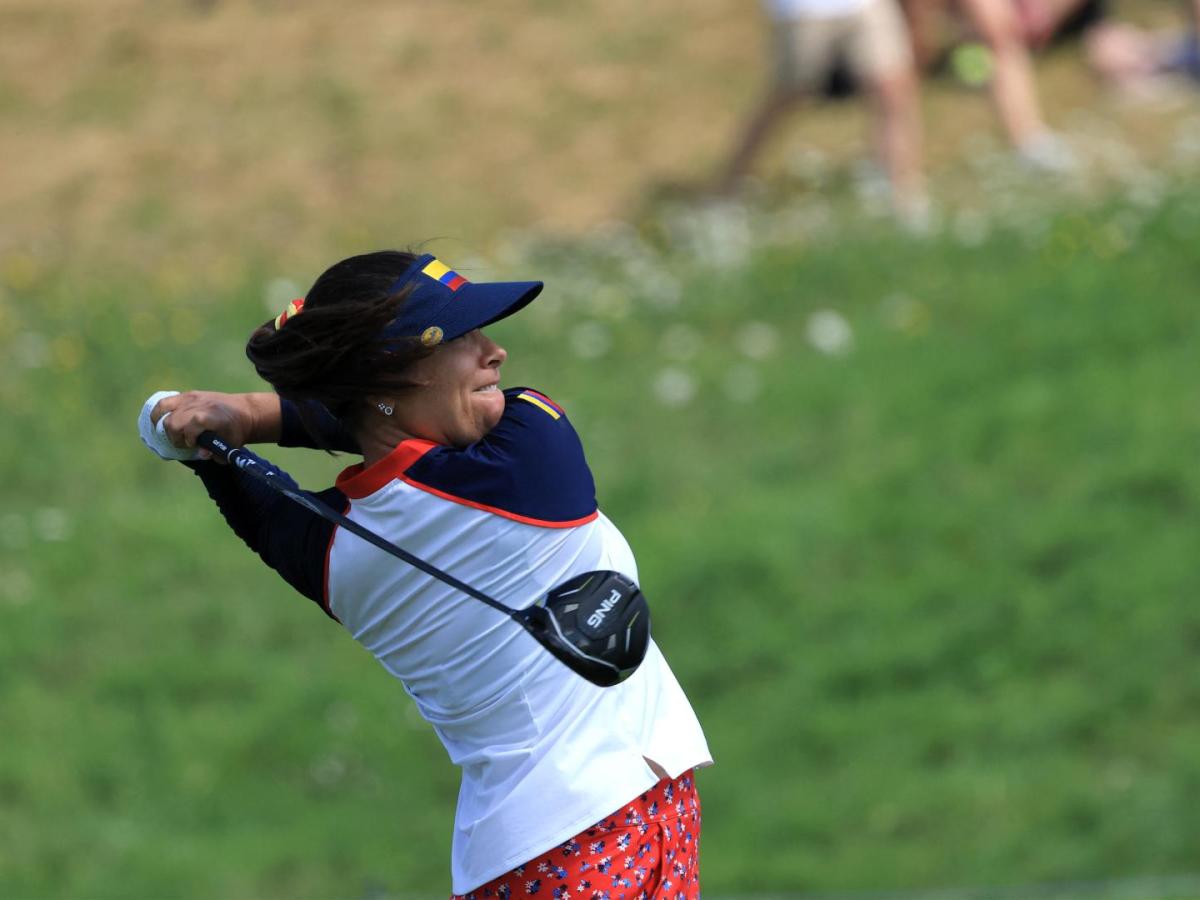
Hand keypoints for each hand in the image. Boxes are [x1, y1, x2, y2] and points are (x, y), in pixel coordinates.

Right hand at [151, 391, 276, 460]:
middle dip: (174, 437)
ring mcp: (191, 398)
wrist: (246, 411)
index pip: (188, 430)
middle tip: (183, 443)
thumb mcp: (231, 446)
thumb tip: (202, 454)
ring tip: (173, 433)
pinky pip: (165, 402)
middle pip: (172, 422)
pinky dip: (159, 413)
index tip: (193, 446)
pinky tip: (161, 422)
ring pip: (163, 411)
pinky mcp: (188, 394)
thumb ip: (216, 454)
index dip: (188, 441)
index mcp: (208, 417)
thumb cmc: (237, 431)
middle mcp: (197, 405)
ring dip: (164, 425)